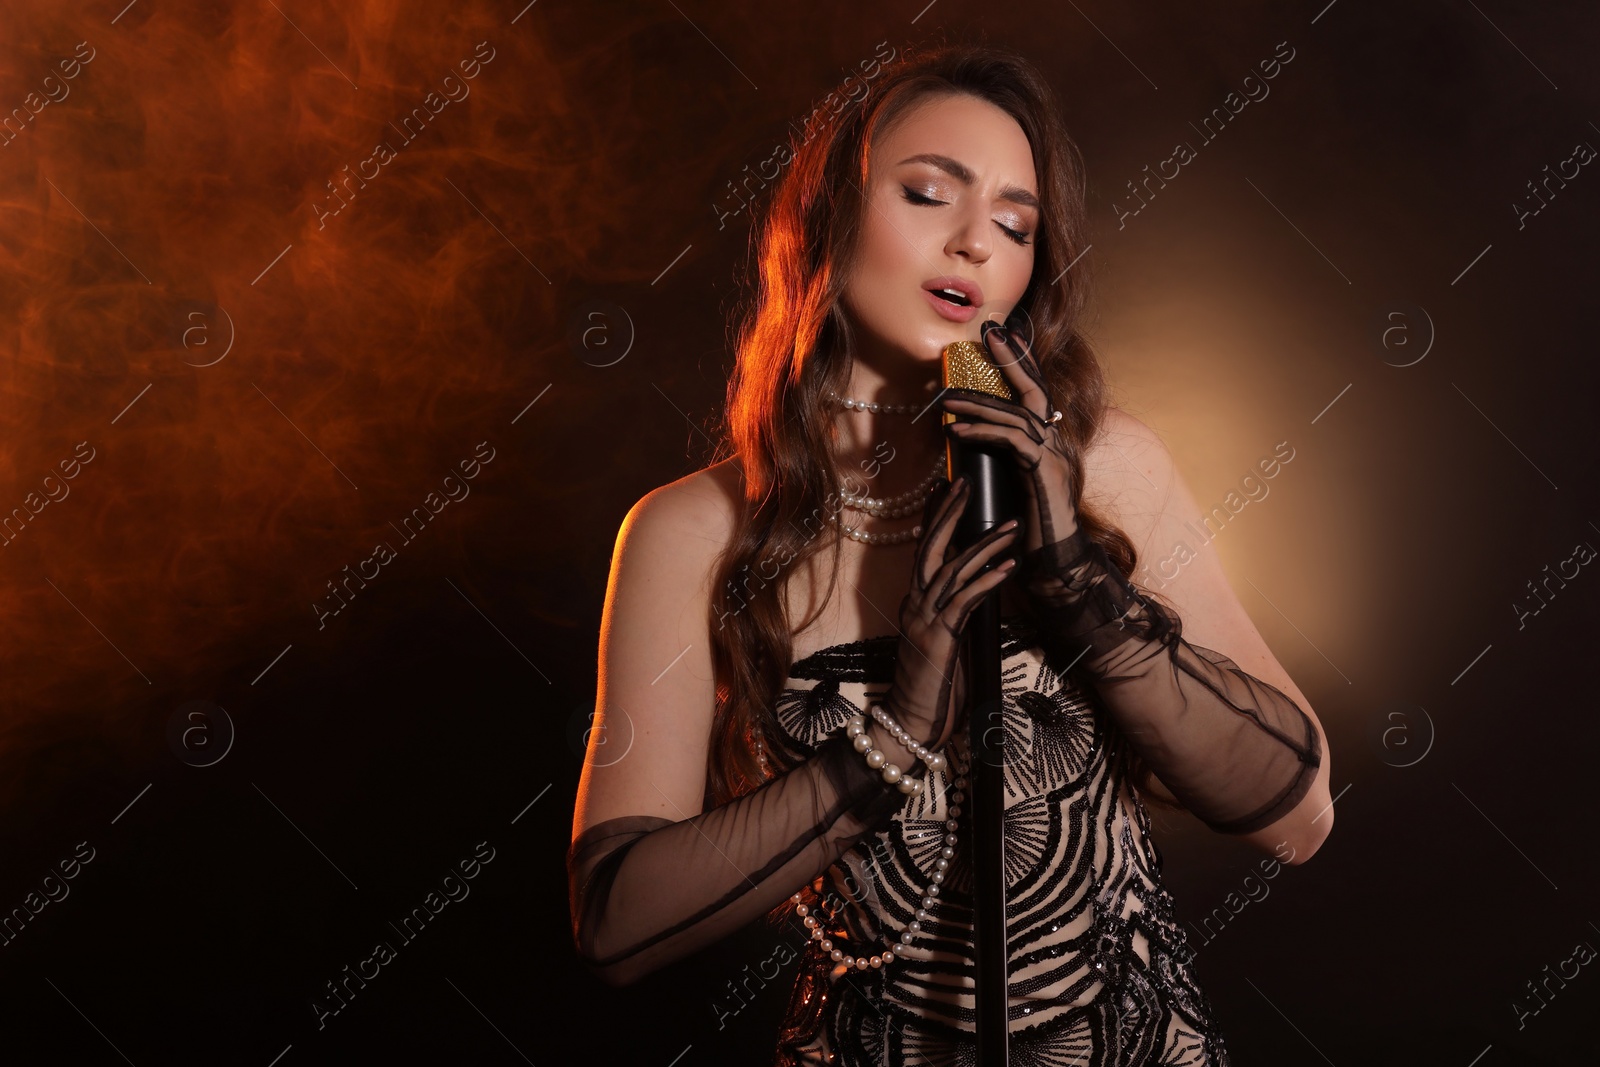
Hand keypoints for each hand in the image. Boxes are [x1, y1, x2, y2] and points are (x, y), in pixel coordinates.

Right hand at [882, 476, 1020, 755]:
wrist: (911, 726)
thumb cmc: (932, 691)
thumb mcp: (948, 646)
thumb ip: (958, 619)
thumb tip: (981, 597)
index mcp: (915, 605)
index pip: (925, 551)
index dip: (936, 518)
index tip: (948, 488)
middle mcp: (915, 605)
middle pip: (931, 547)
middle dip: (950, 512)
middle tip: (968, 482)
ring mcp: (923, 621)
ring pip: (952, 569)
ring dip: (984, 545)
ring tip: (1010, 525)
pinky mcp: (938, 638)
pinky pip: (964, 601)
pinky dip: (988, 581)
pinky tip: (1009, 567)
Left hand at [939, 319, 1079, 552]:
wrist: (1053, 560)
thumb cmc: (1027, 527)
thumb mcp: (1005, 483)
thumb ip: (993, 458)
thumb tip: (960, 439)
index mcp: (1046, 442)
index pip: (1033, 395)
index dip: (1017, 365)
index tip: (996, 340)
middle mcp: (1055, 442)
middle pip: (1035, 390)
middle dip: (1012, 360)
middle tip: (988, 335)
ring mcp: (1054, 456)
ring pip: (1016, 415)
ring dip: (977, 405)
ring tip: (944, 400)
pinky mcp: (1045, 472)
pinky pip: (1012, 442)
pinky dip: (981, 433)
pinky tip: (955, 433)